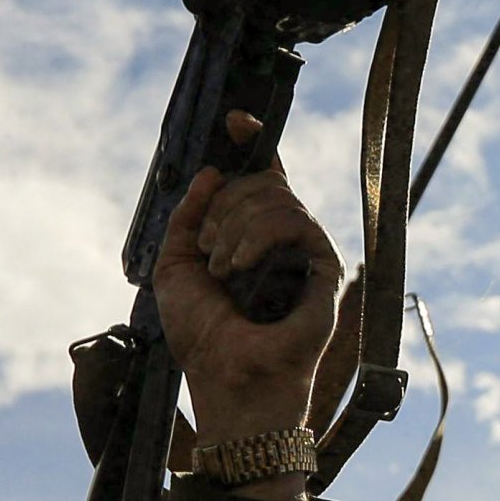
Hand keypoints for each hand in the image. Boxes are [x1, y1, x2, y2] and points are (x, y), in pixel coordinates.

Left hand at [156, 120, 341, 492]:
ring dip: (234, 227)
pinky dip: (259, 235)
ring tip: (223, 270)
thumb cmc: (203, 338)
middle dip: (223, 207)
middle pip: (261, 181)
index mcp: (250, 236)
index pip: (260, 175)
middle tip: (209, 252)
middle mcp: (283, 238)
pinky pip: (295, 220)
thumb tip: (214, 170)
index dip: (252, 141)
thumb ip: (187, 216)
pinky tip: (241, 265)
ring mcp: (305, 251)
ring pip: (276, 197)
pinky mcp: (324, 266)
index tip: (236, 120)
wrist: (228, 380)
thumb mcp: (174, 267)